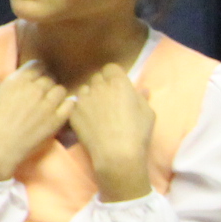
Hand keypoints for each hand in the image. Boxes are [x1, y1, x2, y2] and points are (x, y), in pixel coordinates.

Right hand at [0, 60, 70, 181]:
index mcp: (18, 80)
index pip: (37, 65)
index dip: (36, 72)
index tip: (33, 79)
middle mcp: (35, 88)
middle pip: (49, 78)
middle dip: (45, 85)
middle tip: (39, 95)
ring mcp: (48, 104)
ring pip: (60, 90)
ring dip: (55, 95)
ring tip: (49, 104)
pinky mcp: (57, 119)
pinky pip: (70, 104)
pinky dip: (67, 105)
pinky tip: (60, 110)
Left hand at [65, 63, 155, 200]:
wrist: (116, 153)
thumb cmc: (137, 132)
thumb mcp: (148, 113)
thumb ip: (141, 98)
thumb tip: (142, 89)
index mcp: (119, 83)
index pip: (110, 68)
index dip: (113, 76)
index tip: (116, 86)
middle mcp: (99, 87)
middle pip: (97, 78)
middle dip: (101, 85)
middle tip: (108, 100)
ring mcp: (83, 99)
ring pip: (84, 90)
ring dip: (90, 96)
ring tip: (97, 111)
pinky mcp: (73, 112)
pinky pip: (75, 104)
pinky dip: (80, 109)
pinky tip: (88, 121)